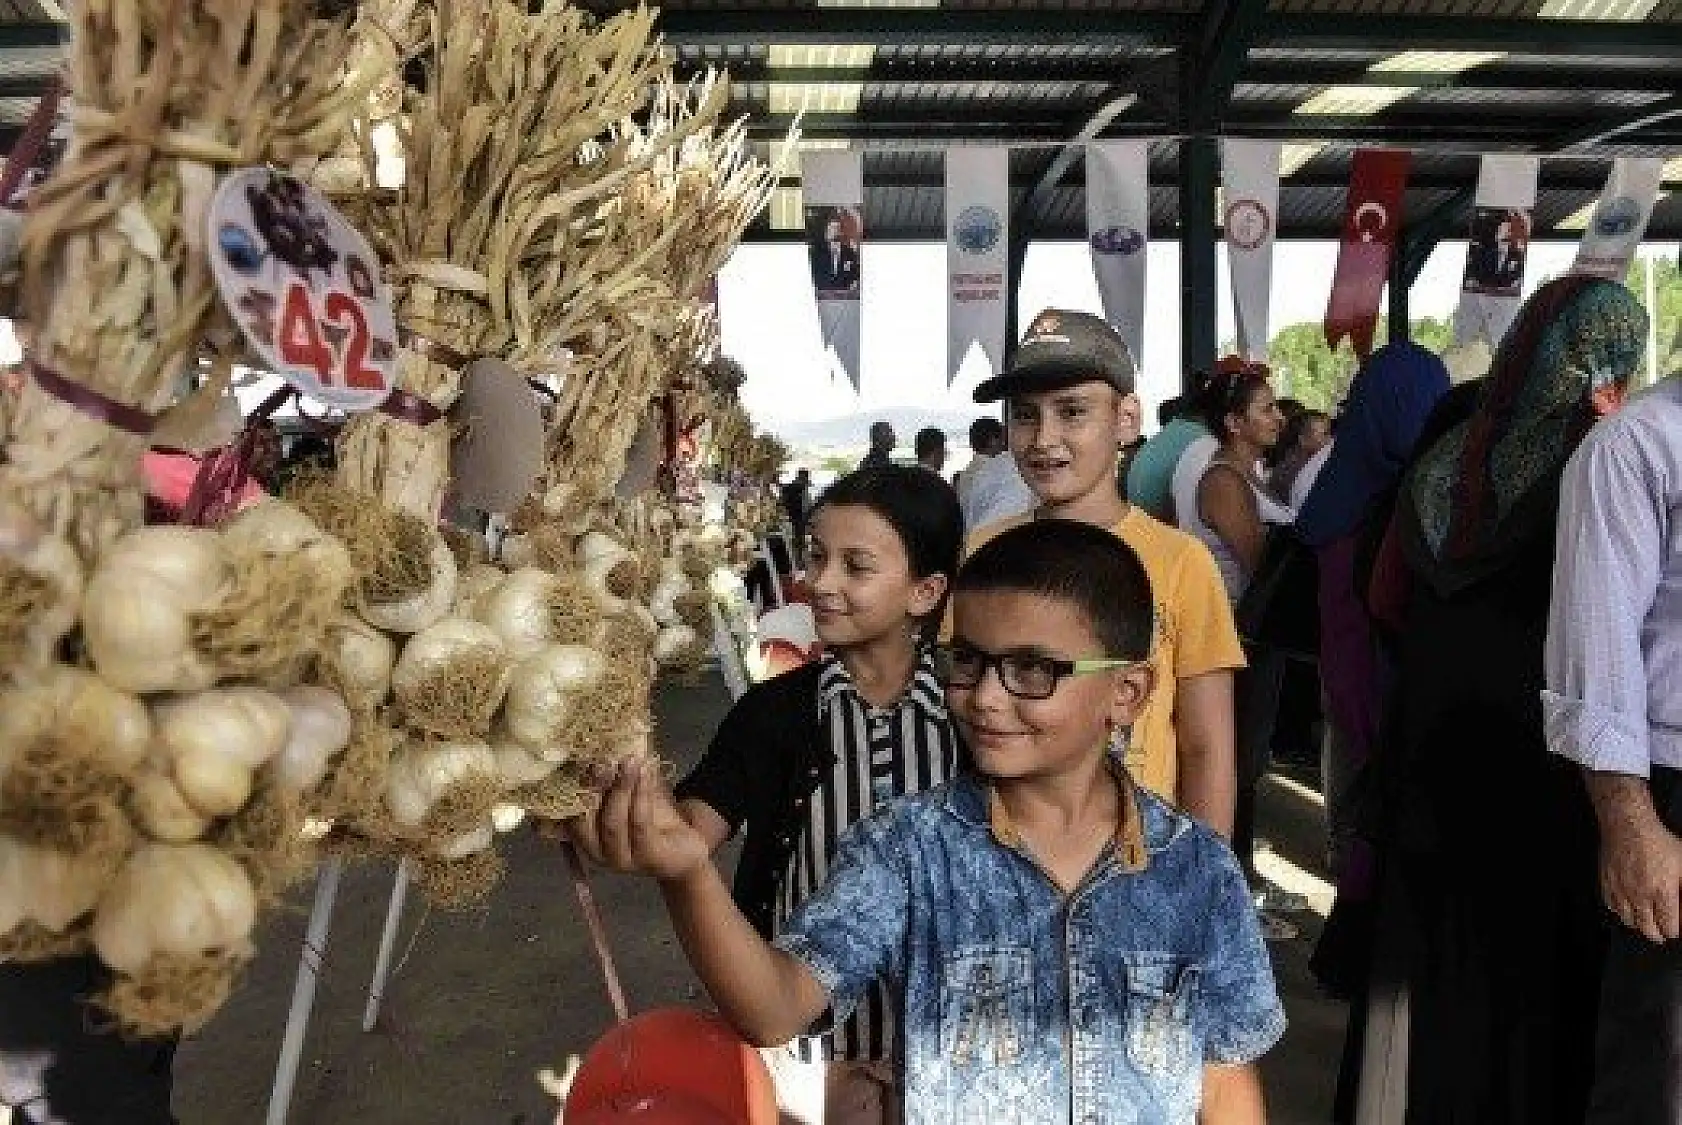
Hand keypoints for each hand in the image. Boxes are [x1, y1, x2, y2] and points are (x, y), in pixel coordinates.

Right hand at [565, 759, 710, 882]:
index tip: (580, 757)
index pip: (566, 813)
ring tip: (632, 761)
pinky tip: (647, 773)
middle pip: (583, 821)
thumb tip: (599, 736)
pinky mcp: (648, 859)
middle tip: (604, 759)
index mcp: (585, 835)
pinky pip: (640, 825)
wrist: (688, 844)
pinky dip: (642, 795)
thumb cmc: (651, 815)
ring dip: (621, 788)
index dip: (570, 786)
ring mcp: (620, 860)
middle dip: (594, 787)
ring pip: (611, 822)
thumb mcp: (627, 792)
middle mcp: (596, 852)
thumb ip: (610, 775)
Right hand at [1601, 812, 1681, 943]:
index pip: (1670, 927)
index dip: (1676, 930)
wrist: (1627, 824)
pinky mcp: (1607, 884)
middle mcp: (1640, 895)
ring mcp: (1620, 891)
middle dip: (1659, 932)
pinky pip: (1612, 907)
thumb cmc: (1657, 841)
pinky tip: (1629, 906)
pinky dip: (1621, 911)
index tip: (1677, 927)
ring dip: (1640, 923)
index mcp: (1662, 892)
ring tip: (1647, 919)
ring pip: (1629, 921)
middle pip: (1648, 930)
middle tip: (1664, 929)